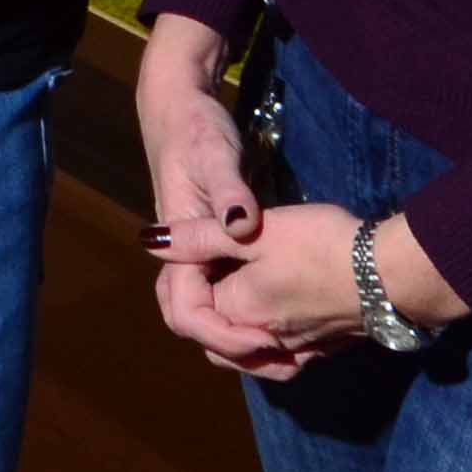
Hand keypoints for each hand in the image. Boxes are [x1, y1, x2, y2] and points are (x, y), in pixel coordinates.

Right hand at [137, 17, 292, 374]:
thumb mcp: (213, 156)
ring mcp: (201, 257)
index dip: (222, 334)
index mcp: (178, 247)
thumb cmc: (194, 133)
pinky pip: (228, 299)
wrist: (178, 111)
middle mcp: (185, 260)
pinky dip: (253, 320)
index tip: (262, 340)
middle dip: (235, 349)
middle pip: (195, 324)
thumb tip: (242, 226)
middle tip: (285, 361)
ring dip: (245, 341)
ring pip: (212, 316)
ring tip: (293, 356)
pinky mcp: (218, 252)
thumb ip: (228, 193)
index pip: (186, 312)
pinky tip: (292, 323)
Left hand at [193, 204, 401, 370]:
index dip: (183, 280)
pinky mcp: (323, 349)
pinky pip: (283, 356)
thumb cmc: (319, 246)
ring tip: (239, 295)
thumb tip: (150, 241)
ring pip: (247, 353)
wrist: (389, 275)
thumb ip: (199, 238)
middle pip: (213, 340)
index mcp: (235, 314)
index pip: (187, 311)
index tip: (200, 251)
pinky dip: (270, 341)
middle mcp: (260, 342)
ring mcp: (295, 352)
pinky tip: (278, 317)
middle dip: (204, 314)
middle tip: (212, 273)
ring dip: (235, 331)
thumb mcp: (254, 231)